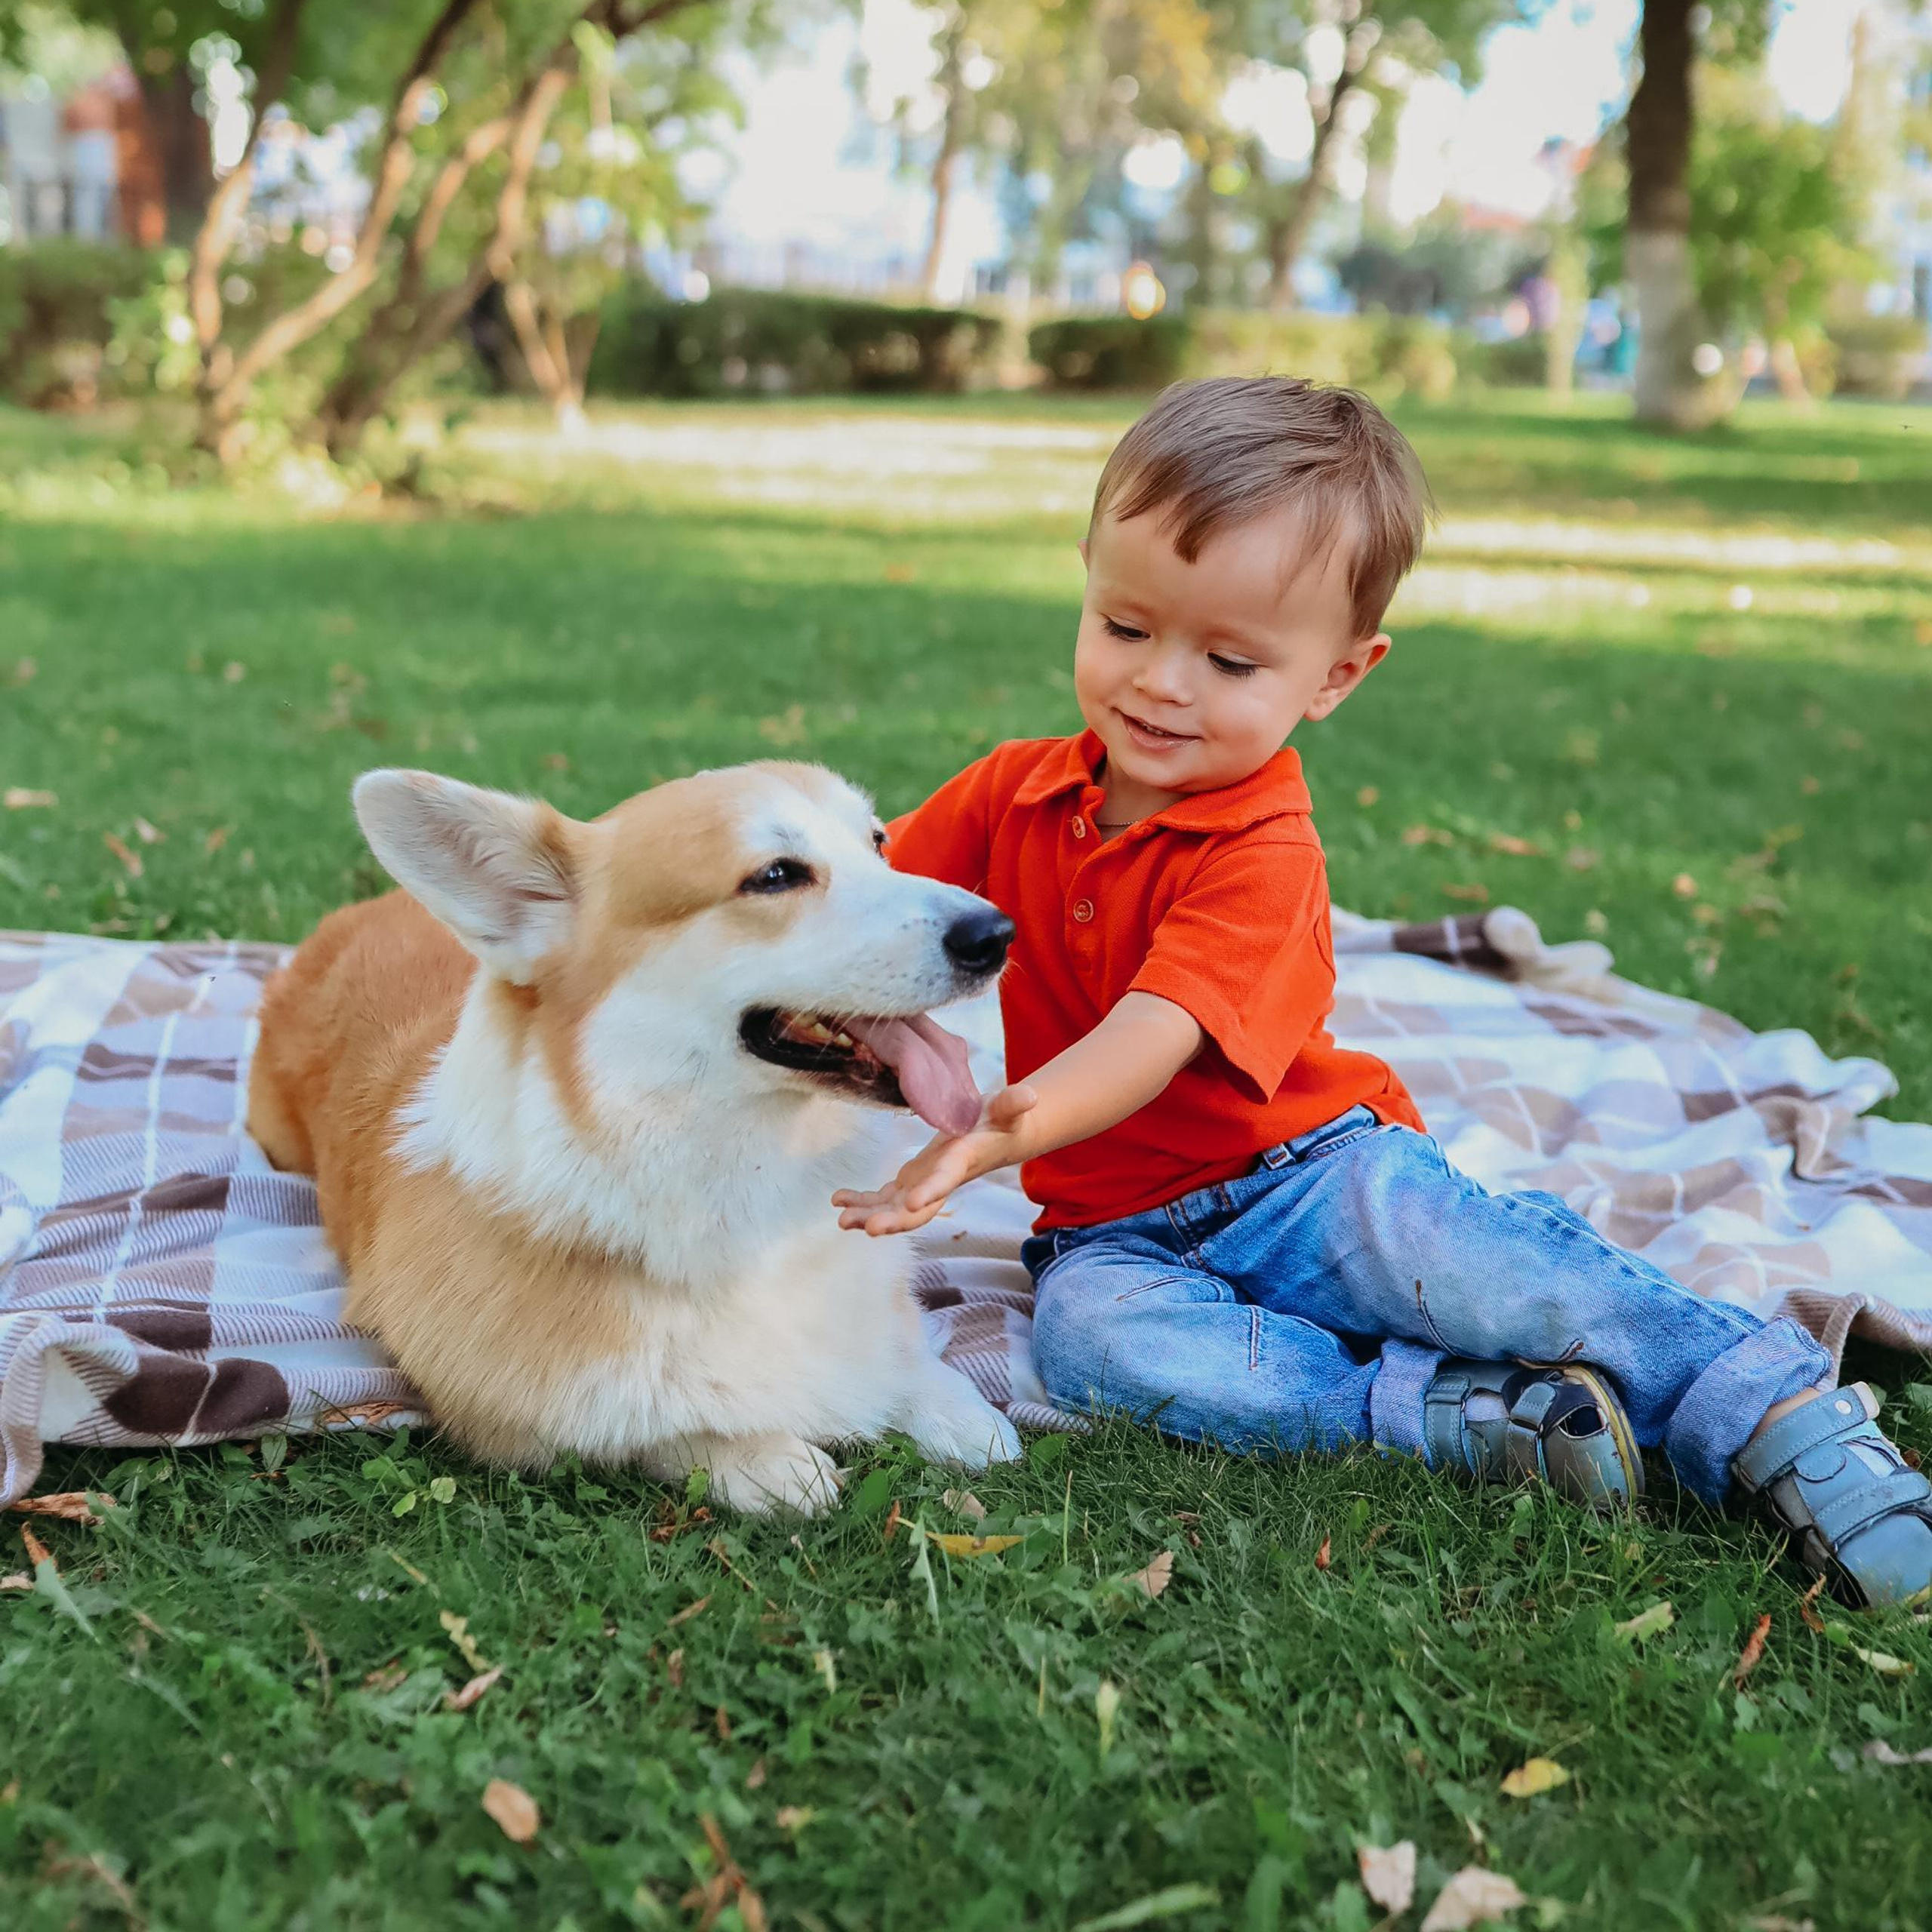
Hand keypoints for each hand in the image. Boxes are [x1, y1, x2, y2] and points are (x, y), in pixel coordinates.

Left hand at [832, 1083, 1036, 1236]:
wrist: (997, 1137)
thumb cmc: (1001, 1119)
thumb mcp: (1008, 1107)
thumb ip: (1014, 1103)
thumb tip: (1030, 1095)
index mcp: (960, 1163)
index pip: (945, 1181)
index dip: (929, 1192)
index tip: (908, 1202)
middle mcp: (939, 1182)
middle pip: (916, 1210)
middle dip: (892, 1220)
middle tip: (867, 1228)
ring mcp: (922, 1186)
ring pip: (893, 1209)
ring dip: (868, 1215)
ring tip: (842, 1218)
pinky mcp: (910, 1182)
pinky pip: (882, 1198)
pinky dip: (861, 1201)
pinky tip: (838, 1200)